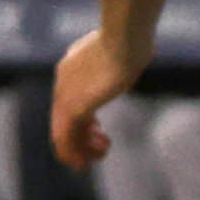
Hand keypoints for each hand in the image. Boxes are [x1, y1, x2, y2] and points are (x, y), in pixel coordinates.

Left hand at [48, 31, 139, 168]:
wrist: (125, 38)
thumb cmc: (131, 40)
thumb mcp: (120, 49)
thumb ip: (118, 57)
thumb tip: (137, 52)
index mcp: (71, 67)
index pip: (67, 101)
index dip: (82, 119)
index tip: (98, 129)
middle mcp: (63, 82)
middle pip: (61, 118)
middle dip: (79, 137)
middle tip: (99, 148)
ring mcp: (66, 95)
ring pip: (62, 132)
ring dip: (79, 149)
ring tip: (98, 157)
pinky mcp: (75, 106)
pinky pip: (66, 136)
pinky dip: (75, 152)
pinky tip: (89, 160)